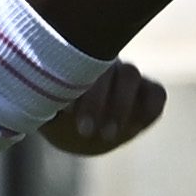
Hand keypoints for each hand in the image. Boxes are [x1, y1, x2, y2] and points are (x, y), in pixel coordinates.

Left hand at [40, 61, 166, 157]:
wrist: (74, 131)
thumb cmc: (52, 116)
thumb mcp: (40, 110)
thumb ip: (38, 102)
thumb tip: (39, 98)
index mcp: (75, 60)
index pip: (80, 60)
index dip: (76, 86)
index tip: (68, 113)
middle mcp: (103, 62)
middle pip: (106, 68)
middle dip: (98, 100)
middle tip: (85, 131)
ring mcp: (127, 76)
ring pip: (131, 76)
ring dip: (121, 107)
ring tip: (109, 136)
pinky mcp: (148, 94)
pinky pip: (157, 94)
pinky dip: (150, 108)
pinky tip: (134, 127)